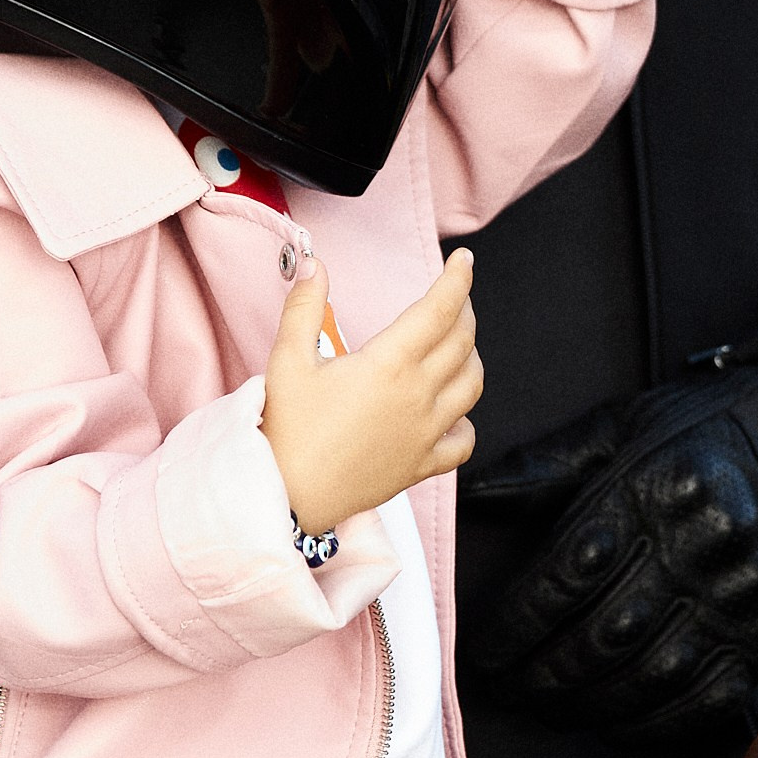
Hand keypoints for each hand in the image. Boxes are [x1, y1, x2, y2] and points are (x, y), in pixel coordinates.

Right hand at [261, 250, 480, 531]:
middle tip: (453, 298)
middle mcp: (417, 396)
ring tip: (456, 345)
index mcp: (389, 365)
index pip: (440, 310)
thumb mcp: (287, 361)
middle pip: (462, 342)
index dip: (458, 280)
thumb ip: (304, 308)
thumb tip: (314, 265)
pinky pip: (464, 441)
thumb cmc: (285, 429)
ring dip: (471, 358)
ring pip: (472, 385)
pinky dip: (466, 422)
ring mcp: (425, 434)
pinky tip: (453, 413)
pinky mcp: (422, 465)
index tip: (465, 261)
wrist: (287, 496)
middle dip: (464, 311)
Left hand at [464, 364, 757, 738]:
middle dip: (544, 672)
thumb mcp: (622, 425)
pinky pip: (707, 694)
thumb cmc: (700, 431)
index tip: (485, 652)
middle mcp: (706, 541)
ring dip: (590, 701)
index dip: (518, 624)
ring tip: (551, 707)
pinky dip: (654, 719)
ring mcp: (745, 591)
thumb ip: (547, 465)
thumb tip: (472, 497)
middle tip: (510, 690)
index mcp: (659, 485)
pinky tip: (616, 719)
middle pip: (606, 631)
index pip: (568, 573)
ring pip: (652, 671)